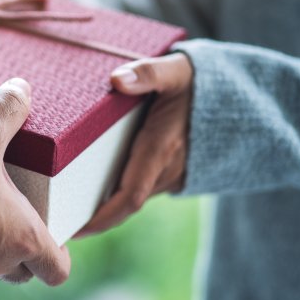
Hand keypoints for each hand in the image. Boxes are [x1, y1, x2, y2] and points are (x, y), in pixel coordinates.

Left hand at [75, 53, 192, 237]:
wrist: (242, 97)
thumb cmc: (200, 80)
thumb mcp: (175, 70)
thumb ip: (148, 73)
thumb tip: (116, 80)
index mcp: (162, 147)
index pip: (129, 196)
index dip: (103, 218)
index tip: (76, 230)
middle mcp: (168, 168)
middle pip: (125, 202)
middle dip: (94, 216)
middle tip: (57, 222)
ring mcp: (173, 173)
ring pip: (133, 195)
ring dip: (105, 205)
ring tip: (66, 207)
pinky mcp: (173, 171)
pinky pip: (142, 186)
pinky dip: (119, 193)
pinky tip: (91, 188)